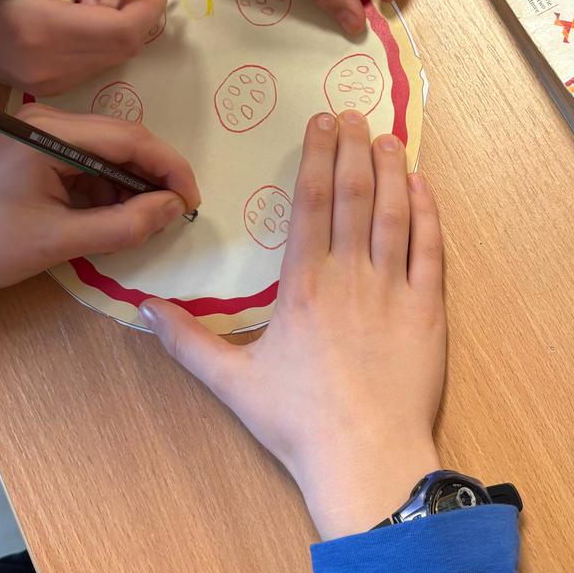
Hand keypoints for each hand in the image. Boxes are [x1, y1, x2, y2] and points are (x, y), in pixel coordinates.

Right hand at [0, 0, 166, 99]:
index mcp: (43, 30)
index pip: (125, 30)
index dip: (151, 5)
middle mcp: (51, 66)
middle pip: (126, 46)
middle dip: (140, 11)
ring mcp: (49, 82)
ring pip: (114, 55)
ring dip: (119, 22)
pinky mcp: (47, 86)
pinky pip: (94, 61)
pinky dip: (100, 35)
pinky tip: (74, 9)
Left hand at [0, 105, 198, 327]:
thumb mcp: (62, 241)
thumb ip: (126, 224)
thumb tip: (175, 208)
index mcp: (51, 130)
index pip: (130, 138)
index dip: (170, 168)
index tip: (194, 203)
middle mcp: (47, 120)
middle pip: (121, 141)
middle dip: (153, 177)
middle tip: (177, 215)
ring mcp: (38, 134)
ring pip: (106, 154)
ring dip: (129, 186)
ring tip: (147, 223)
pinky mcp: (32, 153)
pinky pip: (84, 165)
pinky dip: (105, 191)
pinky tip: (114, 218)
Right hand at [141, 111, 445, 538]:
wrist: (367, 458)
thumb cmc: (299, 423)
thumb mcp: (232, 382)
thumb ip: (188, 341)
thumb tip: (144, 309)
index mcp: (303, 286)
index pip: (311, 203)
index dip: (317, 157)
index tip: (320, 124)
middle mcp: (349, 276)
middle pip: (353, 195)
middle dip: (353, 149)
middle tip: (352, 114)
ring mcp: (393, 290)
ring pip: (394, 213)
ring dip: (392, 170)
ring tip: (387, 138)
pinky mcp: (428, 310)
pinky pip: (429, 249)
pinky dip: (428, 212)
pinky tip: (423, 187)